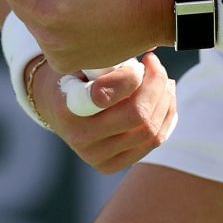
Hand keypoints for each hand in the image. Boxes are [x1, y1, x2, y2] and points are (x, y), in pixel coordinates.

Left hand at [0, 0, 168, 73]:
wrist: (154, 11)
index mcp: (48, 8)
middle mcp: (49, 37)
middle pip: (18, 5)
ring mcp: (58, 54)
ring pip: (33, 23)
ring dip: (45, 9)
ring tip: (78, 0)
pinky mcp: (67, 63)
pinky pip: (48, 39)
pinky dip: (57, 28)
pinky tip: (83, 18)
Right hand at [31, 51, 177, 173]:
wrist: (57, 109)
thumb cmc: (76, 75)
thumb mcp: (82, 60)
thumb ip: (108, 61)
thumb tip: (148, 57)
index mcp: (69, 106)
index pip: (104, 96)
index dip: (130, 77)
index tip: (142, 61)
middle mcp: (80, 137)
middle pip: (137, 115)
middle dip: (156, 86)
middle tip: (156, 65)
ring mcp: (96, 156)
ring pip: (150, 131)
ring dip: (165, 101)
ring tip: (164, 80)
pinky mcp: (110, 165)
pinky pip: (152, 143)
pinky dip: (166, 118)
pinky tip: (165, 99)